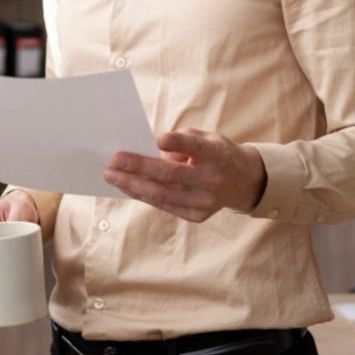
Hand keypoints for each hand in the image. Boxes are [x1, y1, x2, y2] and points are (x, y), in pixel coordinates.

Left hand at [103, 130, 266, 222]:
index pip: (196, 148)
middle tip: (113, 161)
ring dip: (132, 185)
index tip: (158, 139)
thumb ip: (182, 141)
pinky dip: (143, 195)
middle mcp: (212, 180)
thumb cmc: (217, 154)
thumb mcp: (208, 138)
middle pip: (170, 175)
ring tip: (111, 176)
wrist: (243, 182)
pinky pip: (164, 205)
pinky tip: (127, 187)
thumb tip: (146, 151)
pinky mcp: (198, 216)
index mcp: (218, 155)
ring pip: (162, 194)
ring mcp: (205, 202)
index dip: (178, 144)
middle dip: (138, 167)